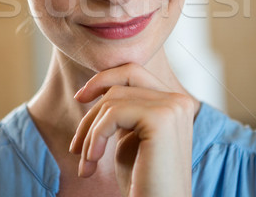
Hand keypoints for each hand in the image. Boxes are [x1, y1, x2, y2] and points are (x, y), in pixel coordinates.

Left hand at [69, 63, 194, 196]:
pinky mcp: (161, 119)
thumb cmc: (142, 183)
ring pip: (113, 98)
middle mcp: (179, 101)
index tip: (81, 98)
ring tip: (86, 163)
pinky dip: (94, 137)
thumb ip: (124, 112)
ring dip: (90, 131)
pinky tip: (91, 164)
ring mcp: (173, 107)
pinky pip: (113, 114)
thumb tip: (101, 88)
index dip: (105, 79)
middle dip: (94, 103)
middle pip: (124, 78)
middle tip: (76, 141)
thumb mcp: (130, 140)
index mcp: (175, 104)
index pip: (134, 72)